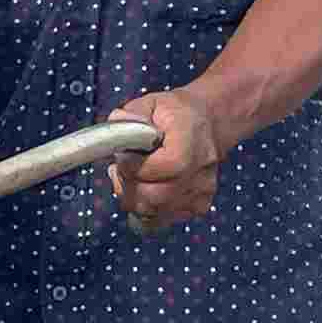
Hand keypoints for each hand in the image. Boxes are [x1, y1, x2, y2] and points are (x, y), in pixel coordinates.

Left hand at [108, 89, 222, 232]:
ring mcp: (201, 192)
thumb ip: (128, 117)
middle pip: (153, 198)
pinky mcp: (198, 207)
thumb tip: (114, 131)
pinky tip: (147, 187)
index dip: (133, 166)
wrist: (207, 123)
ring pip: (152, 212)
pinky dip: (146, 207)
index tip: (124, 155)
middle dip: (128, 184)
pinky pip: (159, 219)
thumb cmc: (175, 115)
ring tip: (134, 175)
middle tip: (123, 167)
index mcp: (190, 143)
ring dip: (133, 196)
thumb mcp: (150, 103)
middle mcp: (200, 171)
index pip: (158, 169)